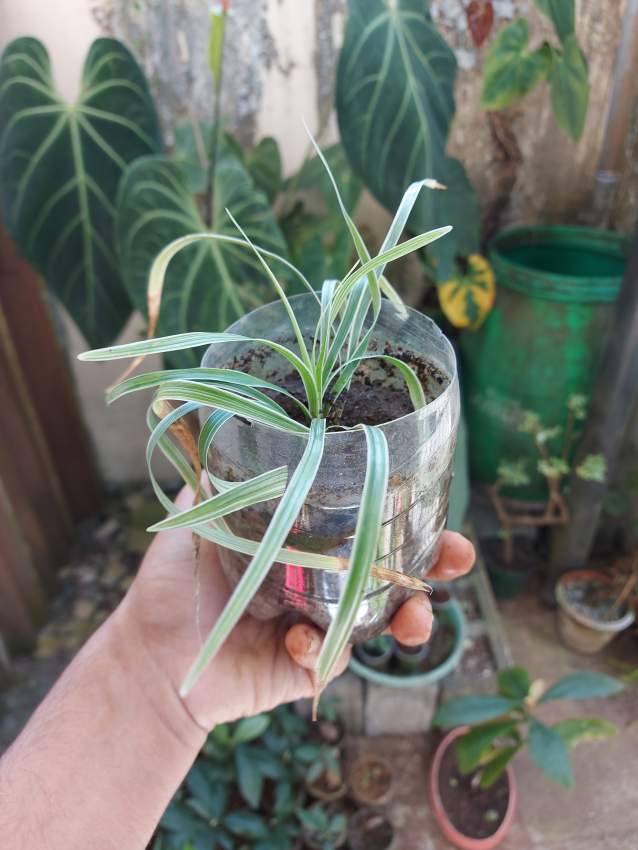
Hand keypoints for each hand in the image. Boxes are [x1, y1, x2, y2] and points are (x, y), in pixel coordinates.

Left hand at [120, 484, 474, 731]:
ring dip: (414, 618)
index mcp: (307, 543)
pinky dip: (322, 648)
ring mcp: (322, 626)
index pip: (368, 521)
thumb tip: (236, 424)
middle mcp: (324, 582)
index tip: (436, 500)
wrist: (151, 655)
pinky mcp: (310, 667)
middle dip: (436, 564)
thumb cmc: (173, 583)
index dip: (406, 512)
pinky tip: (296, 638)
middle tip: (456, 556)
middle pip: (396, 569)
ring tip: (416, 617)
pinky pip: (335, 658)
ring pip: (386, 620)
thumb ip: (224, 480)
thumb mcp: (199, 519)